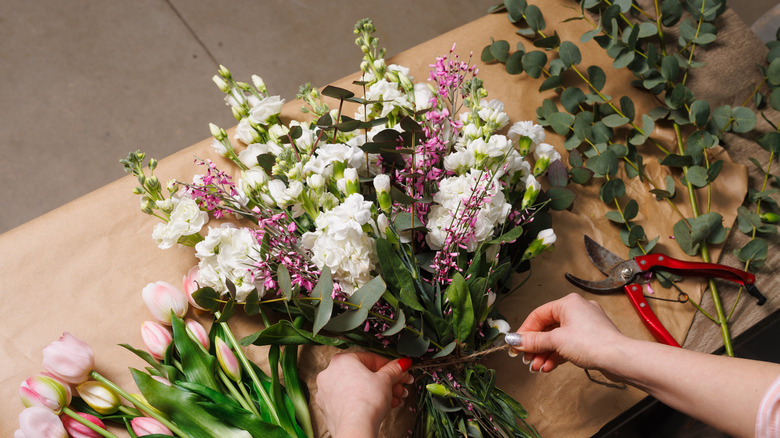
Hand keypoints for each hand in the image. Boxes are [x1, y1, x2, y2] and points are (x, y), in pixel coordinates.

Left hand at [315, 352, 413, 437]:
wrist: (356, 428)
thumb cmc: (366, 402)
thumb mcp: (386, 380)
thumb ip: (394, 369)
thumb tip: (400, 365)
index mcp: (342, 360)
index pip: (371, 358)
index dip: (389, 366)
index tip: (398, 371)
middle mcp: (330, 373)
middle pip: (364, 374)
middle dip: (386, 382)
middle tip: (398, 387)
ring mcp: (327, 392)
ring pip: (357, 388)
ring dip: (378, 393)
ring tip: (393, 400)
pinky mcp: (329, 408)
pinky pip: (350, 400)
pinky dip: (364, 401)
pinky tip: (380, 407)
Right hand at [508, 293, 628, 374]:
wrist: (619, 359)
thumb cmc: (592, 343)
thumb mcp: (556, 341)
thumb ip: (533, 341)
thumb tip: (514, 339)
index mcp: (568, 303)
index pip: (538, 315)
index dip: (525, 331)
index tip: (516, 344)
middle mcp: (577, 310)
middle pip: (548, 328)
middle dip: (536, 346)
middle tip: (526, 358)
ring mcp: (585, 325)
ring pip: (557, 338)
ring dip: (545, 353)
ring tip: (536, 367)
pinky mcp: (590, 339)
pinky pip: (568, 344)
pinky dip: (557, 355)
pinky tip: (548, 367)